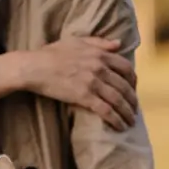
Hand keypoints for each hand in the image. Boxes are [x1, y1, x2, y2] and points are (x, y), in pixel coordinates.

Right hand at [0, 37, 137, 129]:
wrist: (34, 67)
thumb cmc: (51, 53)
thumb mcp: (76, 41)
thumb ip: (99, 42)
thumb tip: (118, 44)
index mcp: (99, 54)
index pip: (126, 68)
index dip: (133, 81)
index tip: (133, 89)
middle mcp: (99, 68)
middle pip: (125, 86)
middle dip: (132, 100)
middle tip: (134, 110)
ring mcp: (92, 82)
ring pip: (118, 100)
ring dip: (127, 113)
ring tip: (130, 122)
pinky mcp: (84, 96)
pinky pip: (106, 110)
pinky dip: (116, 119)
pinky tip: (120, 126)